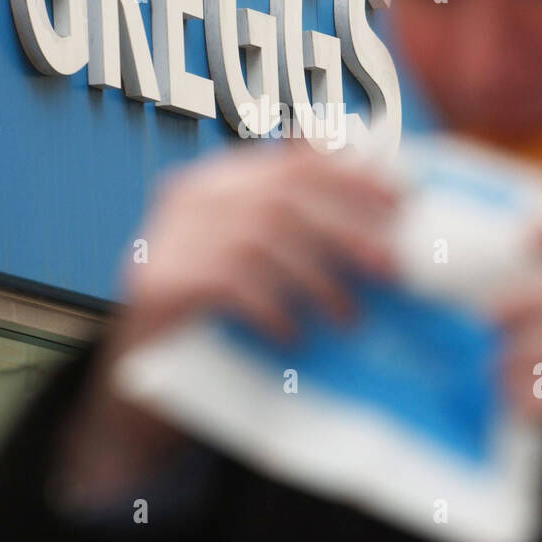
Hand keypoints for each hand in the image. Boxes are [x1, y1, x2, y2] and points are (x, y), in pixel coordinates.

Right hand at [57, 142, 397, 507]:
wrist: (141, 380)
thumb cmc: (217, 318)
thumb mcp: (258, 264)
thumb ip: (299, 231)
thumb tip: (382, 221)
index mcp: (219, 181)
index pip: (292, 161)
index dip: (351, 176)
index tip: (399, 200)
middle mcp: (190, 198)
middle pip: (282, 197)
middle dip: (345, 230)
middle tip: (388, 268)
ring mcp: (168, 238)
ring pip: (261, 239)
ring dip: (316, 279)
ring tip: (348, 315)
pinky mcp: (158, 282)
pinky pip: (229, 282)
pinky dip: (271, 308)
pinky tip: (292, 333)